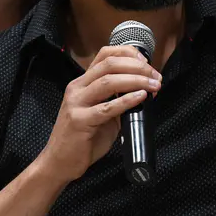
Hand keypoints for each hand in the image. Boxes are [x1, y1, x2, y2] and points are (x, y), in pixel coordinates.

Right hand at [40, 45, 160, 180]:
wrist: (59, 162)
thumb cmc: (82, 139)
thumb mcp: (101, 113)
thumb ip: (117, 101)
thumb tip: (144, 92)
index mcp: (82, 82)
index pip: (104, 54)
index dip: (128, 53)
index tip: (146, 62)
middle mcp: (77, 88)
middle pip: (110, 65)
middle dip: (138, 67)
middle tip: (155, 76)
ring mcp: (76, 103)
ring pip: (108, 81)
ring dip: (136, 80)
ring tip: (153, 85)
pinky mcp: (80, 121)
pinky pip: (106, 107)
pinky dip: (126, 100)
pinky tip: (140, 97)